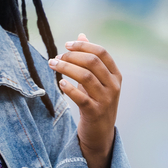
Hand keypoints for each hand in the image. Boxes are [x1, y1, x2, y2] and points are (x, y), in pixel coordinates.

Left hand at [48, 34, 121, 167]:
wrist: (100, 133)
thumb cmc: (96, 100)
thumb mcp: (97, 79)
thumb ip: (90, 57)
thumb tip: (81, 34)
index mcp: (115, 75)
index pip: (102, 53)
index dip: (83, 45)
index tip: (66, 44)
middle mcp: (113, 86)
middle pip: (92, 62)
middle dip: (71, 56)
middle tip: (56, 57)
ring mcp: (106, 100)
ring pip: (85, 77)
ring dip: (66, 68)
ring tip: (52, 64)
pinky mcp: (95, 113)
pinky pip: (81, 97)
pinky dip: (69, 88)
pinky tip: (60, 82)